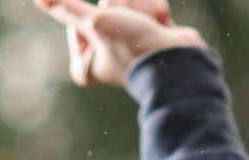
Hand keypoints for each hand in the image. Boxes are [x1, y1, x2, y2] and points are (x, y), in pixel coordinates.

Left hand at [36, 0, 204, 87]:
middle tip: (130, 27)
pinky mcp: (152, 34)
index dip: (93, 16)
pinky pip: (148, 8)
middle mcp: (106, 56)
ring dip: (140, 7)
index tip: (104, 26)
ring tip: (150, 25)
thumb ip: (69, 7)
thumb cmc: (132, 46)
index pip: (77, 18)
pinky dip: (155, 10)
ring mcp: (130, 44)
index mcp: (86, 65)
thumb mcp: (95, 22)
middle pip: (105, 8)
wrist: (180, 60)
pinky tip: (163, 24)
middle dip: (120, 8)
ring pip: (128, 4)